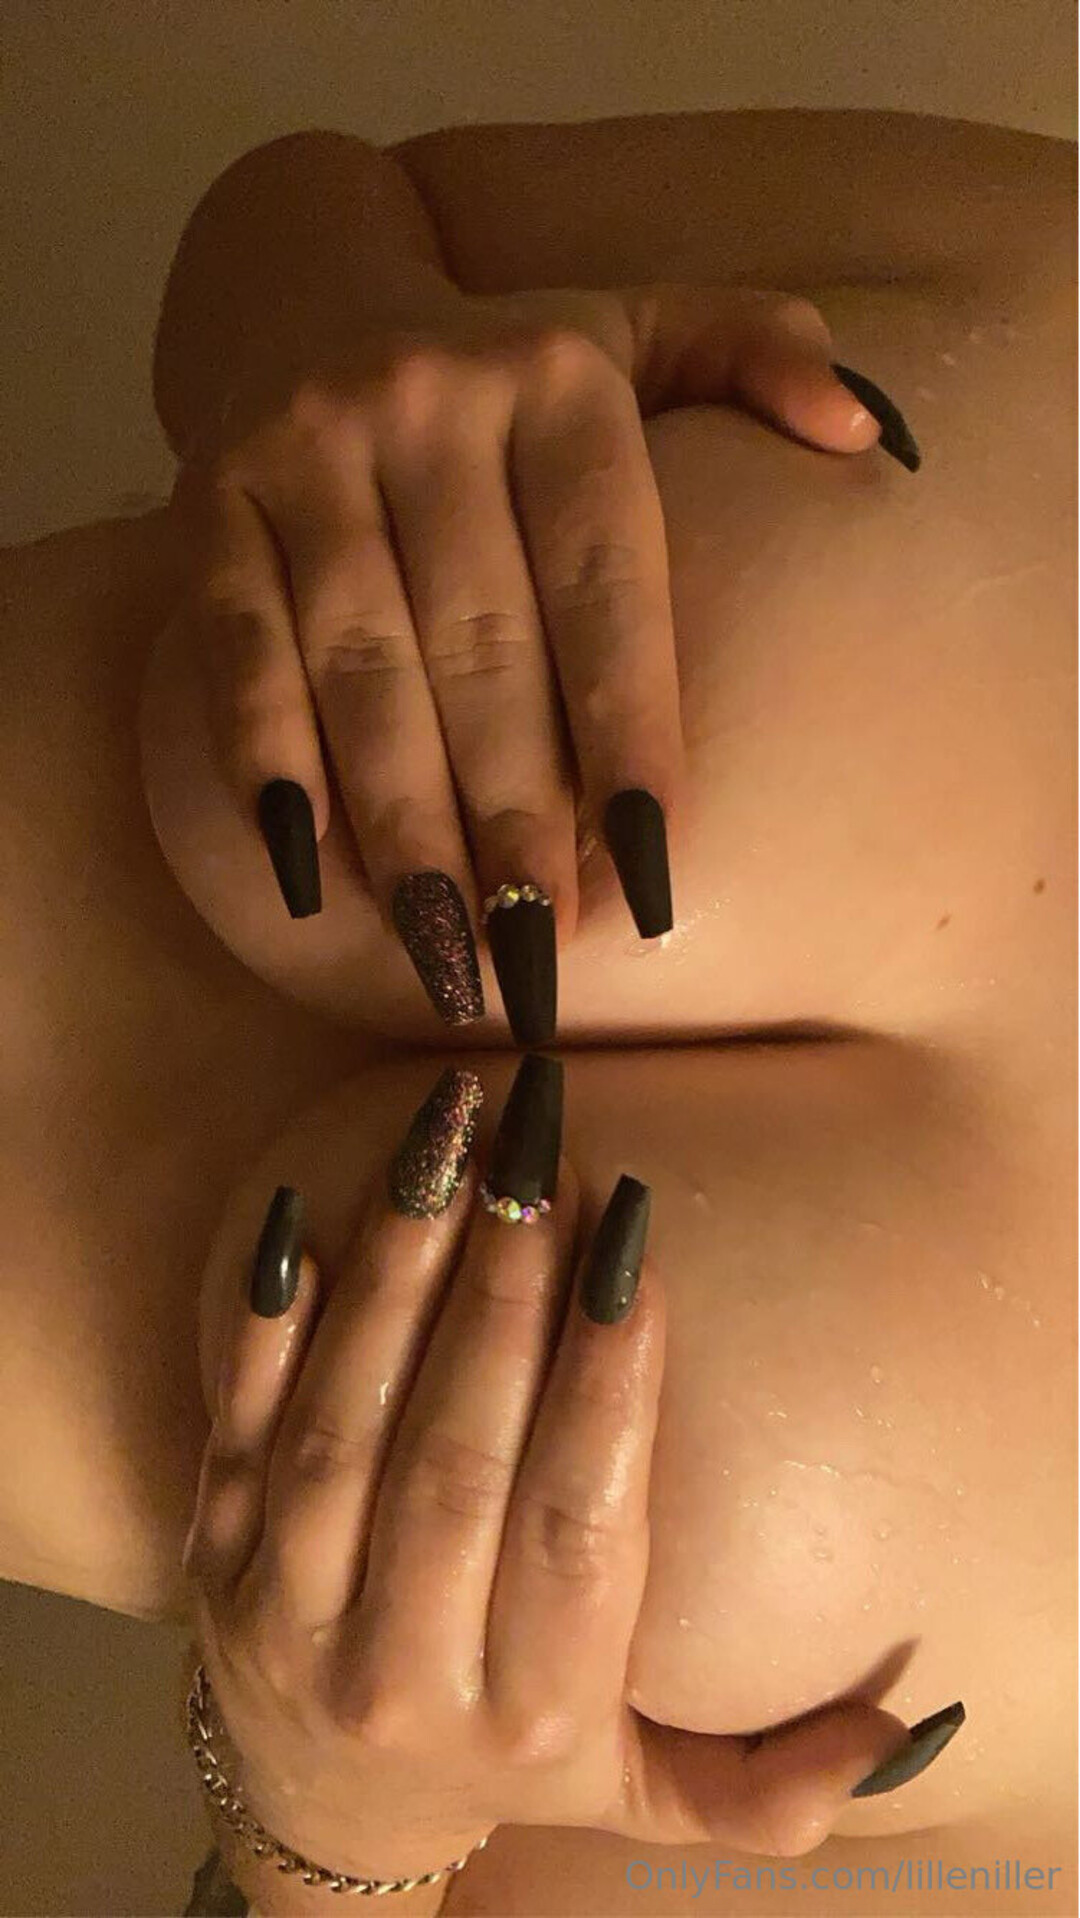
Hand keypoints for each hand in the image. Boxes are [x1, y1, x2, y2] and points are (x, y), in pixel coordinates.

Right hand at [164, 282, 894, 1045]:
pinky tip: (302, 870)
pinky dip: (263, 759)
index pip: (604, 584)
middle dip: (512, 813)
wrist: (312, 298)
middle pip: (479, 645)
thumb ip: (760, 357)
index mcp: (557, 383)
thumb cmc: (511, 369)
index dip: (628, 734)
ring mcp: (305, 448)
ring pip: (360, 664)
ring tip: (445, 945)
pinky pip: (234, 647)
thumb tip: (861, 433)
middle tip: (540, 949)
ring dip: (401, 820)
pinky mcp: (209, 498)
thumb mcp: (648, 331)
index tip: (650, 874)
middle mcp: (426, 401)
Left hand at [181, 1057, 948, 1883]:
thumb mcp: (647, 1793)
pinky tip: (303, 1213)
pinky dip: (264, 1326)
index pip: (576, 1531)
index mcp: (532, 1715)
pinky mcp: (212, 1568)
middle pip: (456, 1466)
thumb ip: (767, 1784)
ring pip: (343, 1434)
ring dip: (396, 1280)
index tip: (631, 1243)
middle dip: (503, 1298)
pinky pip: (235, 1433)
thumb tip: (902, 1725)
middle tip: (537, 1156)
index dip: (604, 1385)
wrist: (324, 1818)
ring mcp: (289, 1619)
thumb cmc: (516, 1759)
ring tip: (445, 1146)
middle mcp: (403, 1674)